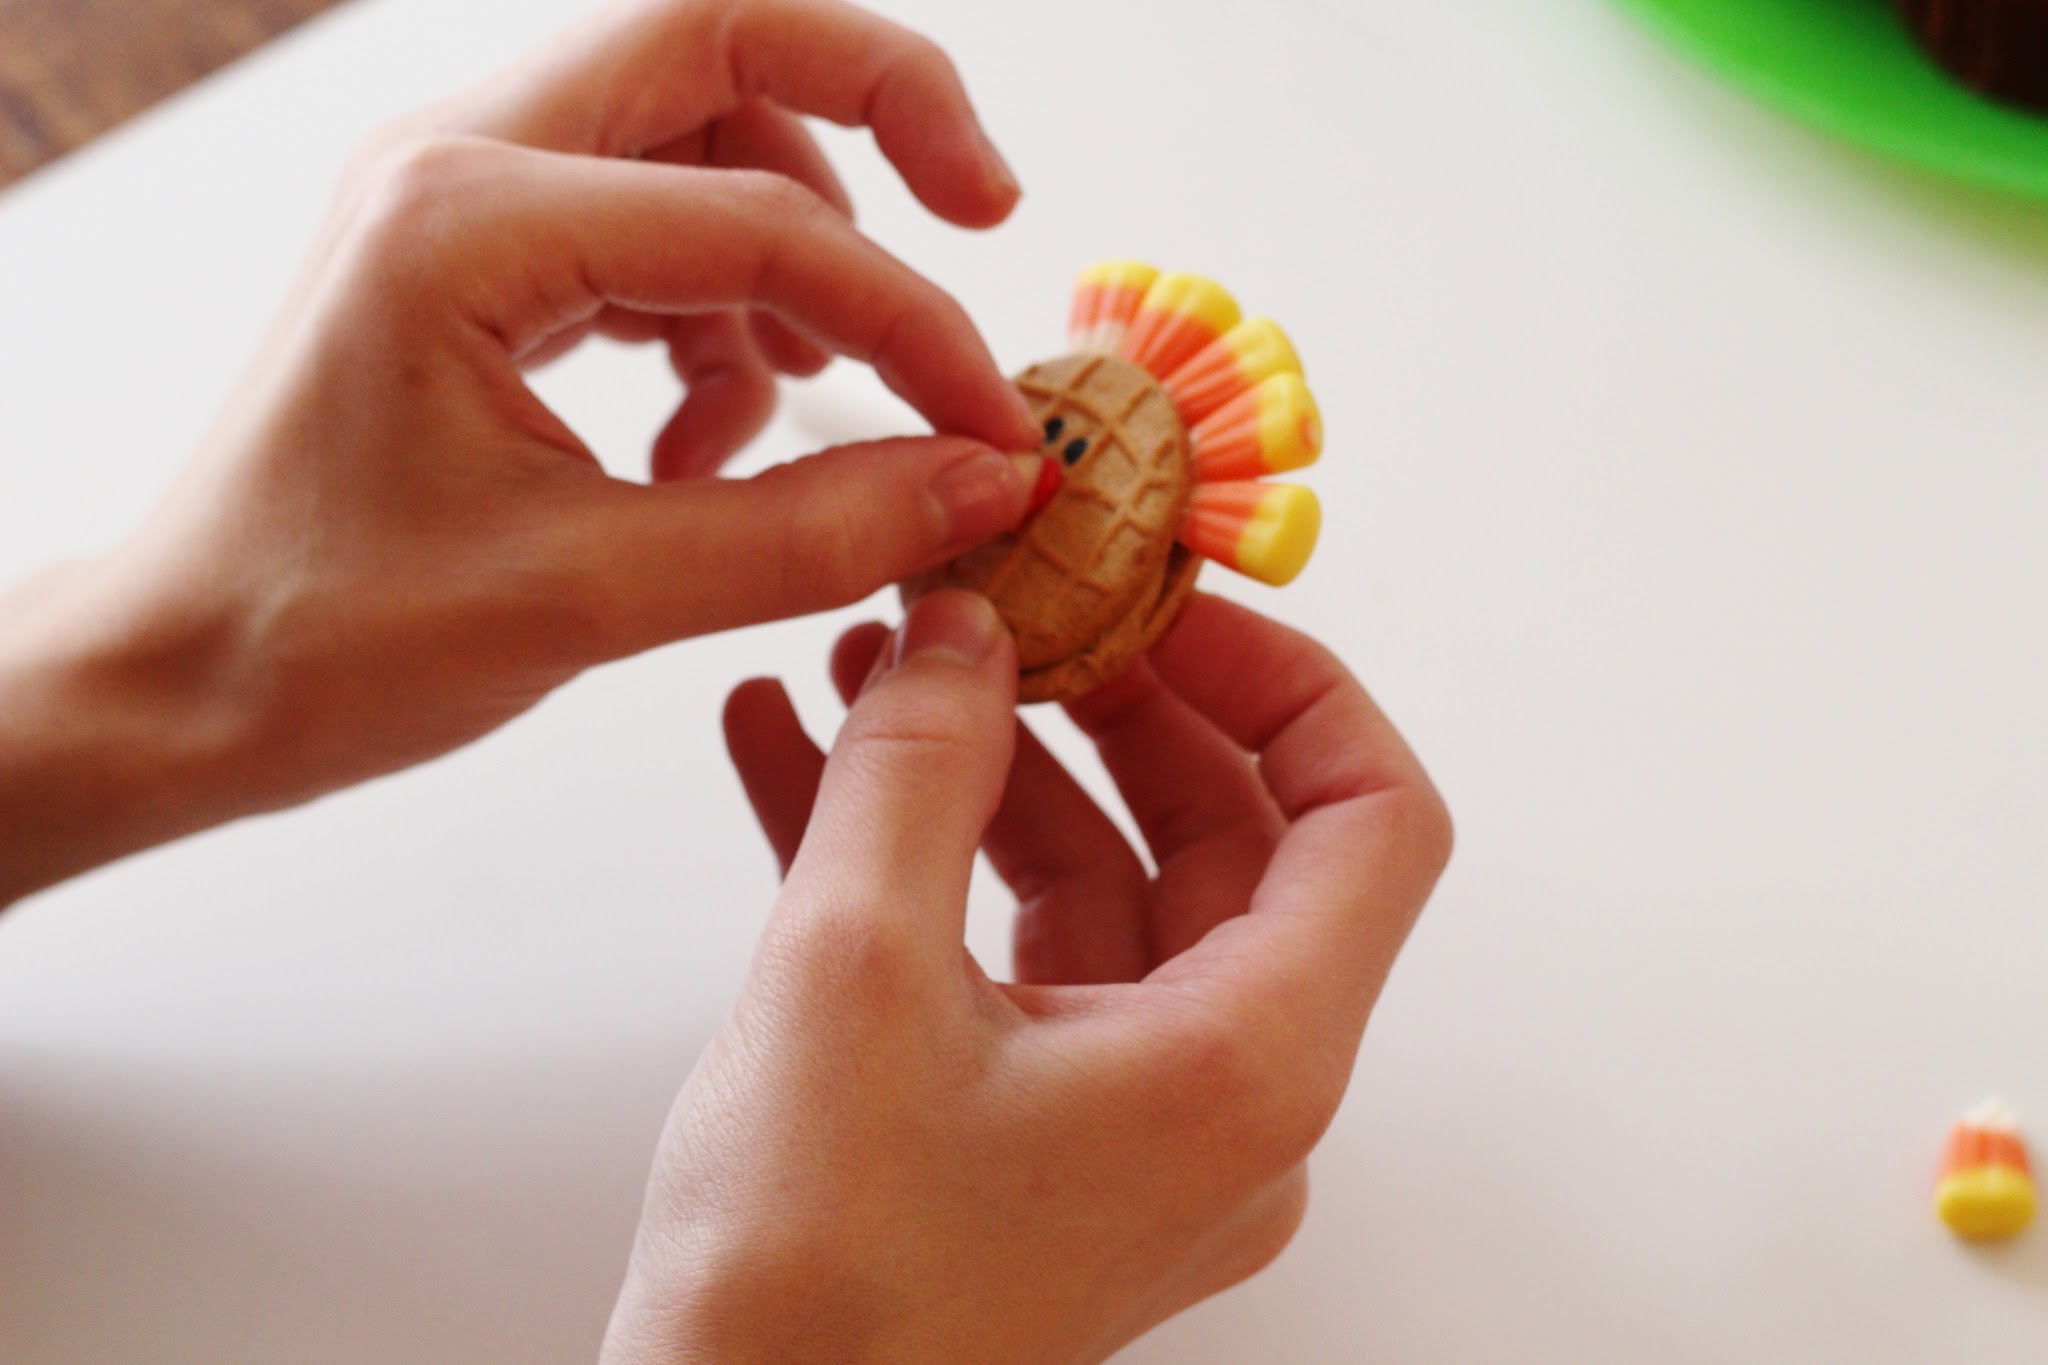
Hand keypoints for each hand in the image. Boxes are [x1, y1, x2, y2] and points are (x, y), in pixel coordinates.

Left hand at [0, 0, 1044, 904]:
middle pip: (725, 44)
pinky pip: (656, 230)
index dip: (909, 324)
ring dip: (790, 255)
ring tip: (788, 411)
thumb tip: (978, 481)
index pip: (762, 220)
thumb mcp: (587, 598)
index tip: (992, 427)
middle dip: (879, 111)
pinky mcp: (485, 259)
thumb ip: (806, 534)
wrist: (179, 681)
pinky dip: (720, 320)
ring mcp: (468, 198)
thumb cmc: (319, 638)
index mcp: (465, 218)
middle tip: (983, 208)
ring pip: (701, 139)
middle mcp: (461, 161)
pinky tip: (701, 451)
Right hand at [601, 591, 1451, 1363]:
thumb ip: (918, 768)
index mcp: (1248, 1061)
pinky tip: (796, 761)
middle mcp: (1222, 1094)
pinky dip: (924, 858)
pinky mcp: (1035, 1133)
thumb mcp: (850, 971)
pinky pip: (1010, 955)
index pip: (1371, 820)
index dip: (1284, 682)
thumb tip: (963, 631)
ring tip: (869, 666)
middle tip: (1004, 611)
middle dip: (1102, 704)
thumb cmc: (811, 1293)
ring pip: (1098, 888)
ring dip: (984, 770)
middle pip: (1221, 839)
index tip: (1159, 602)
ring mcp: (1131, 1121)